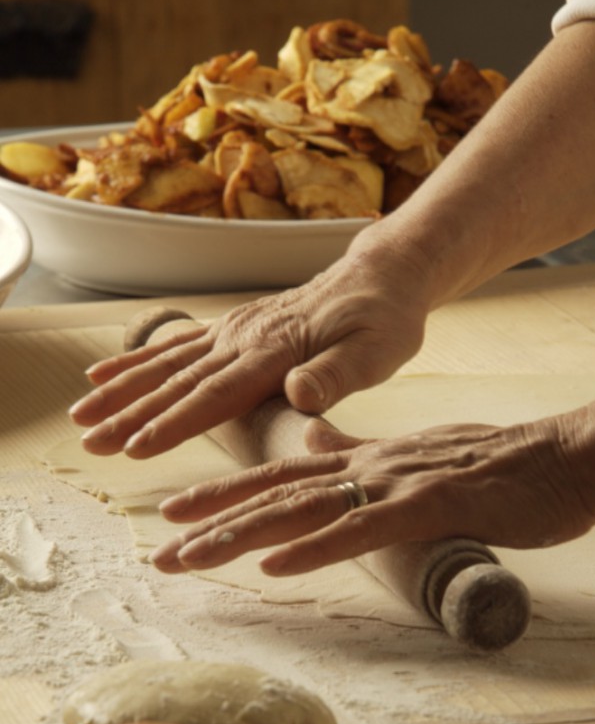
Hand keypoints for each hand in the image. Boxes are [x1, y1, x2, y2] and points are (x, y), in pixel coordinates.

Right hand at [68, 243, 429, 458]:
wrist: (381, 276)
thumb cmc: (383, 321)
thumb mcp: (377, 352)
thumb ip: (336, 375)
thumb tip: (300, 393)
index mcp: (275, 352)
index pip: (216, 395)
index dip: (175, 423)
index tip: (137, 447)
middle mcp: (244, 338)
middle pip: (178, 382)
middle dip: (130, 413)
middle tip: (90, 442)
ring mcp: (233, 331)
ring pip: (166, 364)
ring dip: (122, 390)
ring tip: (81, 414)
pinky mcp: (232, 329)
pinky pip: (176, 346)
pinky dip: (137, 360)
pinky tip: (103, 372)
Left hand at [149, 416, 594, 576]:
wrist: (569, 458)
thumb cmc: (506, 465)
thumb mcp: (424, 457)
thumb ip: (366, 457)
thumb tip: (316, 451)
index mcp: (371, 459)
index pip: (283, 476)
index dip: (227, 493)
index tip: (179, 514)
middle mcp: (373, 465)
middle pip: (276, 493)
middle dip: (213, 521)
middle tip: (160, 548)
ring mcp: (399, 484)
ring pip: (304, 510)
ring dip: (243, 534)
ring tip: (192, 555)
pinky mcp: (431, 506)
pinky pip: (362, 531)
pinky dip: (315, 548)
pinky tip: (276, 566)